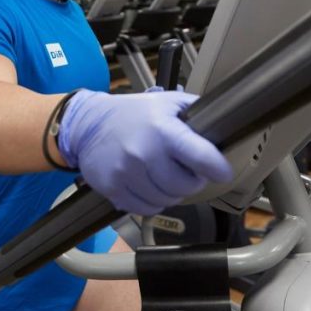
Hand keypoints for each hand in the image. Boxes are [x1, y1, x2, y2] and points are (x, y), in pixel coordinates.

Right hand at [57, 89, 232, 215]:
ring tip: (166, 176)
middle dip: (193, 180)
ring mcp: (127, 174)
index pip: (200, 156)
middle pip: (186, 185)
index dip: (217, 168)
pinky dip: (154, 201)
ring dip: (173, 192)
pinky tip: (150, 185)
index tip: (223, 171)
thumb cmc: (131, 114)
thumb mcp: (166, 102)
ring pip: (167, 200)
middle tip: (187, 170)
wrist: (88, 125)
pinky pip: (146, 208)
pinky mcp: (114, 189)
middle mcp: (144, 153)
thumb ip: (194, 110)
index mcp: (163, 130)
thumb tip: (221, 120)